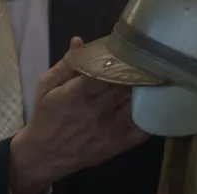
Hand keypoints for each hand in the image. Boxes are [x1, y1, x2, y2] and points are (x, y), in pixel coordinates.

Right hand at [8, 37, 148, 192]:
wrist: (44, 155)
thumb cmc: (45, 116)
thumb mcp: (46, 86)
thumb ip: (65, 64)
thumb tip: (79, 41)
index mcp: (77, 94)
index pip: (106, 71)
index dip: (119, 60)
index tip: (125, 51)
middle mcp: (96, 111)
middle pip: (125, 85)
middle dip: (134, 72)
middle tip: (143, 60)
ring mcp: (110, 129)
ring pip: (136, 103)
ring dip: (144, 90)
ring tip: (150, 77)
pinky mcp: (119, 145)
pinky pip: (143, 129)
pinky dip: (150, 115)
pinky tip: (151, 104)